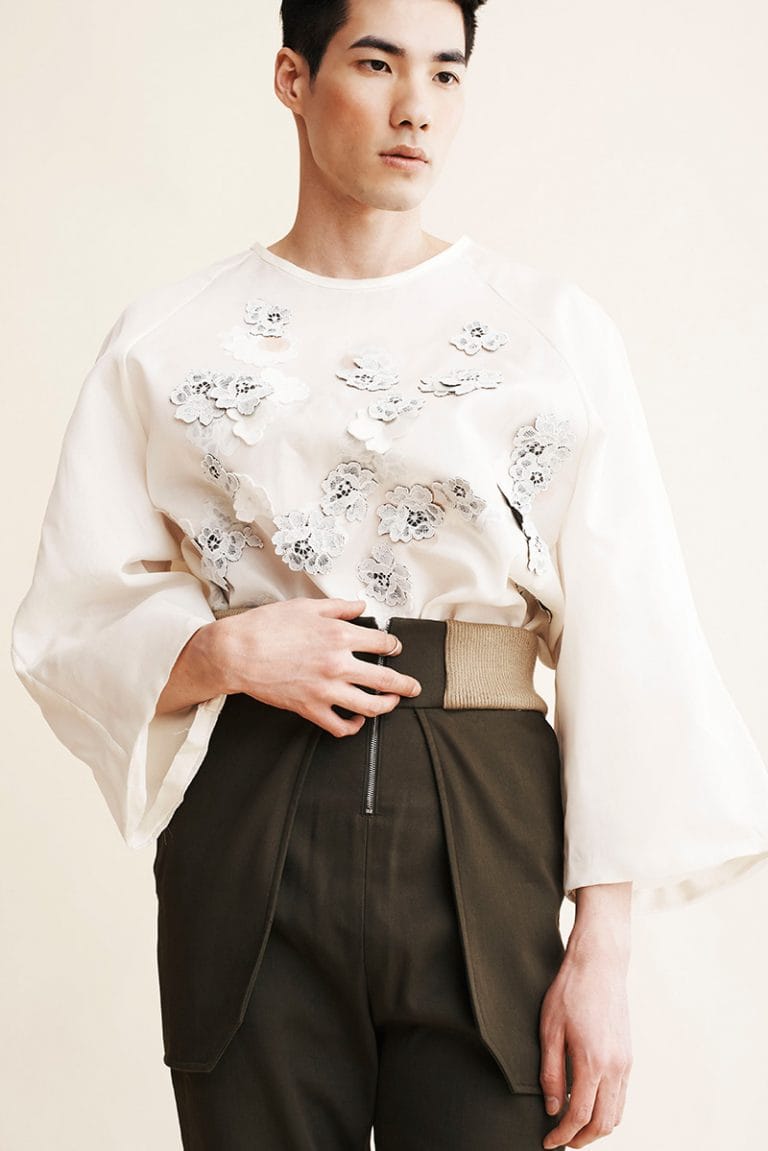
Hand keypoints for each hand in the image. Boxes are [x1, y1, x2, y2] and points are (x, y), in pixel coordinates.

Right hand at [219, 596, 421, 735]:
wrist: (237, 652)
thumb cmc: (267, 626)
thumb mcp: (306, 606)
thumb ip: (339, 607)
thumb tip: (361, 606)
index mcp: (340, 635)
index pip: (383, 643)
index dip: (394, 645)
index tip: (396, 647)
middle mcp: (338, 664)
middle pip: (386, 679)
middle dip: (406, 685)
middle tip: (414, 687)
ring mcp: (326, 690)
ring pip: (370, 706)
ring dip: (387, 706)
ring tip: (392, 704)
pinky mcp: (310, 708)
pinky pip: (340, 726)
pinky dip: (353, 727)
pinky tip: (357, 721)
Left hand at [539, 935, 632, 1147]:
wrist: (599, 965)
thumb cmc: (569, 992)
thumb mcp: (549, 1030)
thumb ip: (550, 1072)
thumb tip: (552, 1109)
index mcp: (592, 1061)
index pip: (579, 1116)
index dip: (562, 1135)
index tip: (548, 1142)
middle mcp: (614, 1067)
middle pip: (602, 1123)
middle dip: (581, 1139)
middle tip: (560, 1141)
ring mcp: (625, 1063)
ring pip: (616, 1114)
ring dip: (596, 1128)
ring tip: (572, 1127)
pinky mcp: (628, 1057)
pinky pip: (621, 1097)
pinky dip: (606, 1111)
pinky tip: (587, 1104)